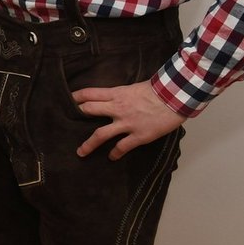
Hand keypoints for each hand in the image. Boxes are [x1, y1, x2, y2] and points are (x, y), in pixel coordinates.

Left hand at [72, 82, 186, 159]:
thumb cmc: (158, 90)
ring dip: (88, 144)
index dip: (76, 97)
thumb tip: (114, 97)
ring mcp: (126, 123)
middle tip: (67, 121)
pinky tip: (112, 157)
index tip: (68, 100)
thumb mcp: (134, 87)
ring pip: (100, 134)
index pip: (90, 93)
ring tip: (80, 152)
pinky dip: (115, 153)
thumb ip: (122, 94)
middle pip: (89, 110)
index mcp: (116, 94)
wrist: (176, 98)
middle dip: (77, 115)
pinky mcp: (138, 135)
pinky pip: (122, 147)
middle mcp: (117, 108)